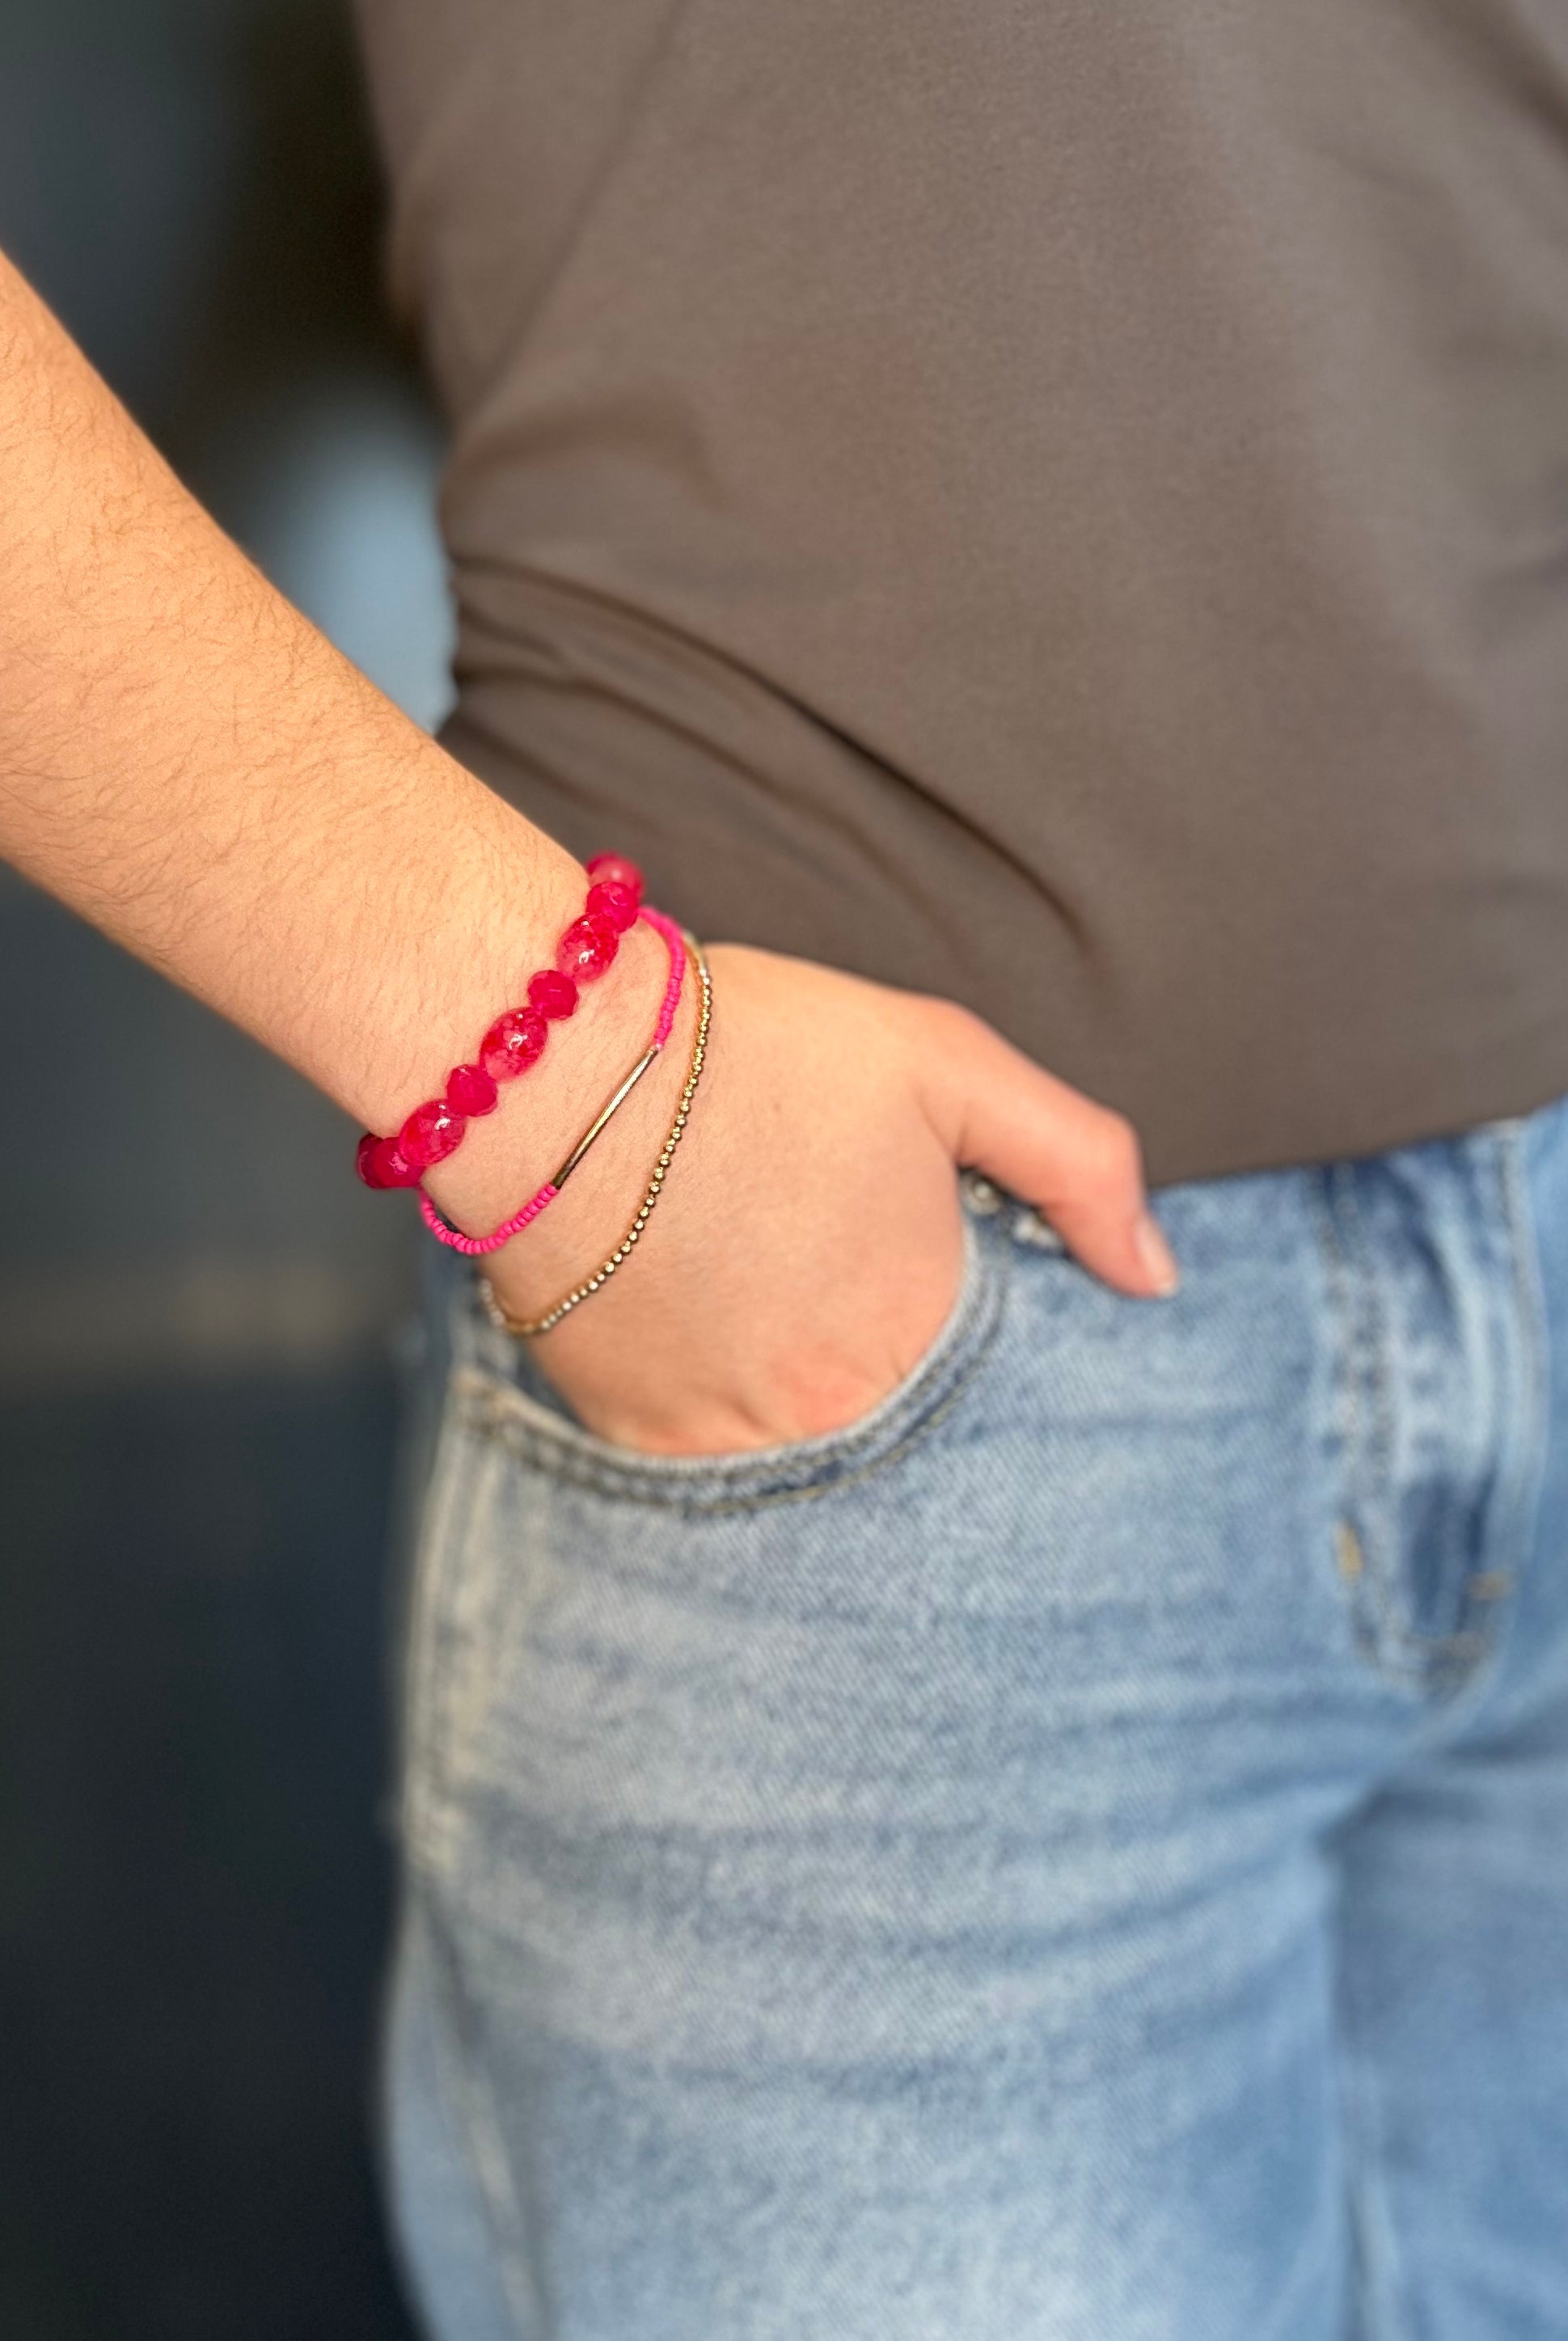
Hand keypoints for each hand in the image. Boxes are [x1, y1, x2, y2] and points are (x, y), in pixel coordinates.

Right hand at [478, 942, 1179, 1458]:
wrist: (550, 1068)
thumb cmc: (756, 1051)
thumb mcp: (948, 1064)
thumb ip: (1080, 1165)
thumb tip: (1157, 1278)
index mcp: (925, 1333)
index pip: (994, 1388)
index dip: (972, 1334)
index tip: (928, 1280)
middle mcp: (835, 1415)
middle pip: (900, 1426)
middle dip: (885, 1364)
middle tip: (832, 1279)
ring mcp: (729, 1440)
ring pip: (806, 1447)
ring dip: (804, 1391)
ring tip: (767, 1296)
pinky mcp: (635, 1438)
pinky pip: (705, 1455)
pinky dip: (718, 1402)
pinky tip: (704, 1320)